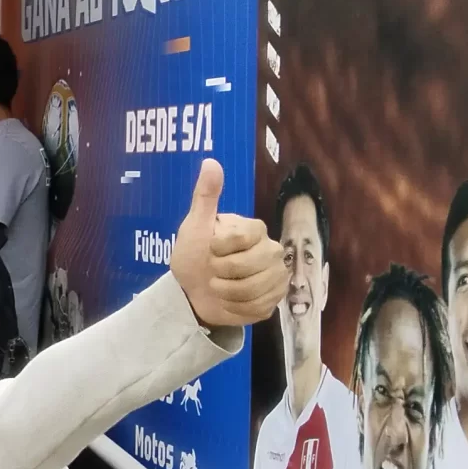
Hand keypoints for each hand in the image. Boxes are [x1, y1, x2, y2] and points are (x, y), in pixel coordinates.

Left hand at [169, 159, 285, 327]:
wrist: (191, 292)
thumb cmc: (193, 255)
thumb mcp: (195, 225)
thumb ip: (205, 196)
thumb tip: (211, 161)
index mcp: (254, 229)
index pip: (244, 237)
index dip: (220, 246)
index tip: (210, 247)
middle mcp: (271, 250)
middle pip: (253, 264)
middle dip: (223, 271)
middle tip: (212, 270)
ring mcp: (276, 276)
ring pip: (257, 288)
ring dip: (227, 291)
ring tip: (218, 286)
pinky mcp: (274, 300)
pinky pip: (258, 307)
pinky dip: (235, 307)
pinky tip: (228, 300)